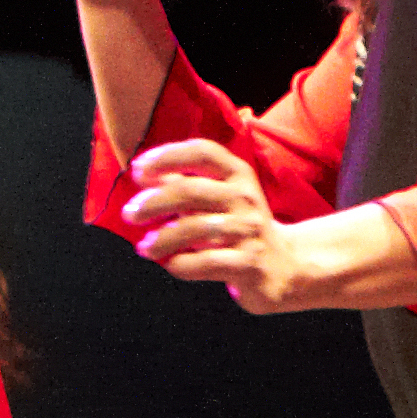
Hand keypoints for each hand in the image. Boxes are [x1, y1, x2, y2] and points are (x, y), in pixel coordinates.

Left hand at [121, 138, 313, 312]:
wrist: (286, 265)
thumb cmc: (239, 226)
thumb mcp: (220, 198)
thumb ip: (186, 184)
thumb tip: (143, 174)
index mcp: (238, 175)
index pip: (202, 152)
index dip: (167, 156)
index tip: (138, 170)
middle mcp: (246, 198)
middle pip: (191, 191)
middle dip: (154, 202)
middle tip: (130, 213)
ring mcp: (249, 231)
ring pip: (196, 229)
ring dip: (162, 238)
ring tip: (144, 246)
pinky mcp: (249, 264)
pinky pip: (207, 263)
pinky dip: (182, 264)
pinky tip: (171, 264)